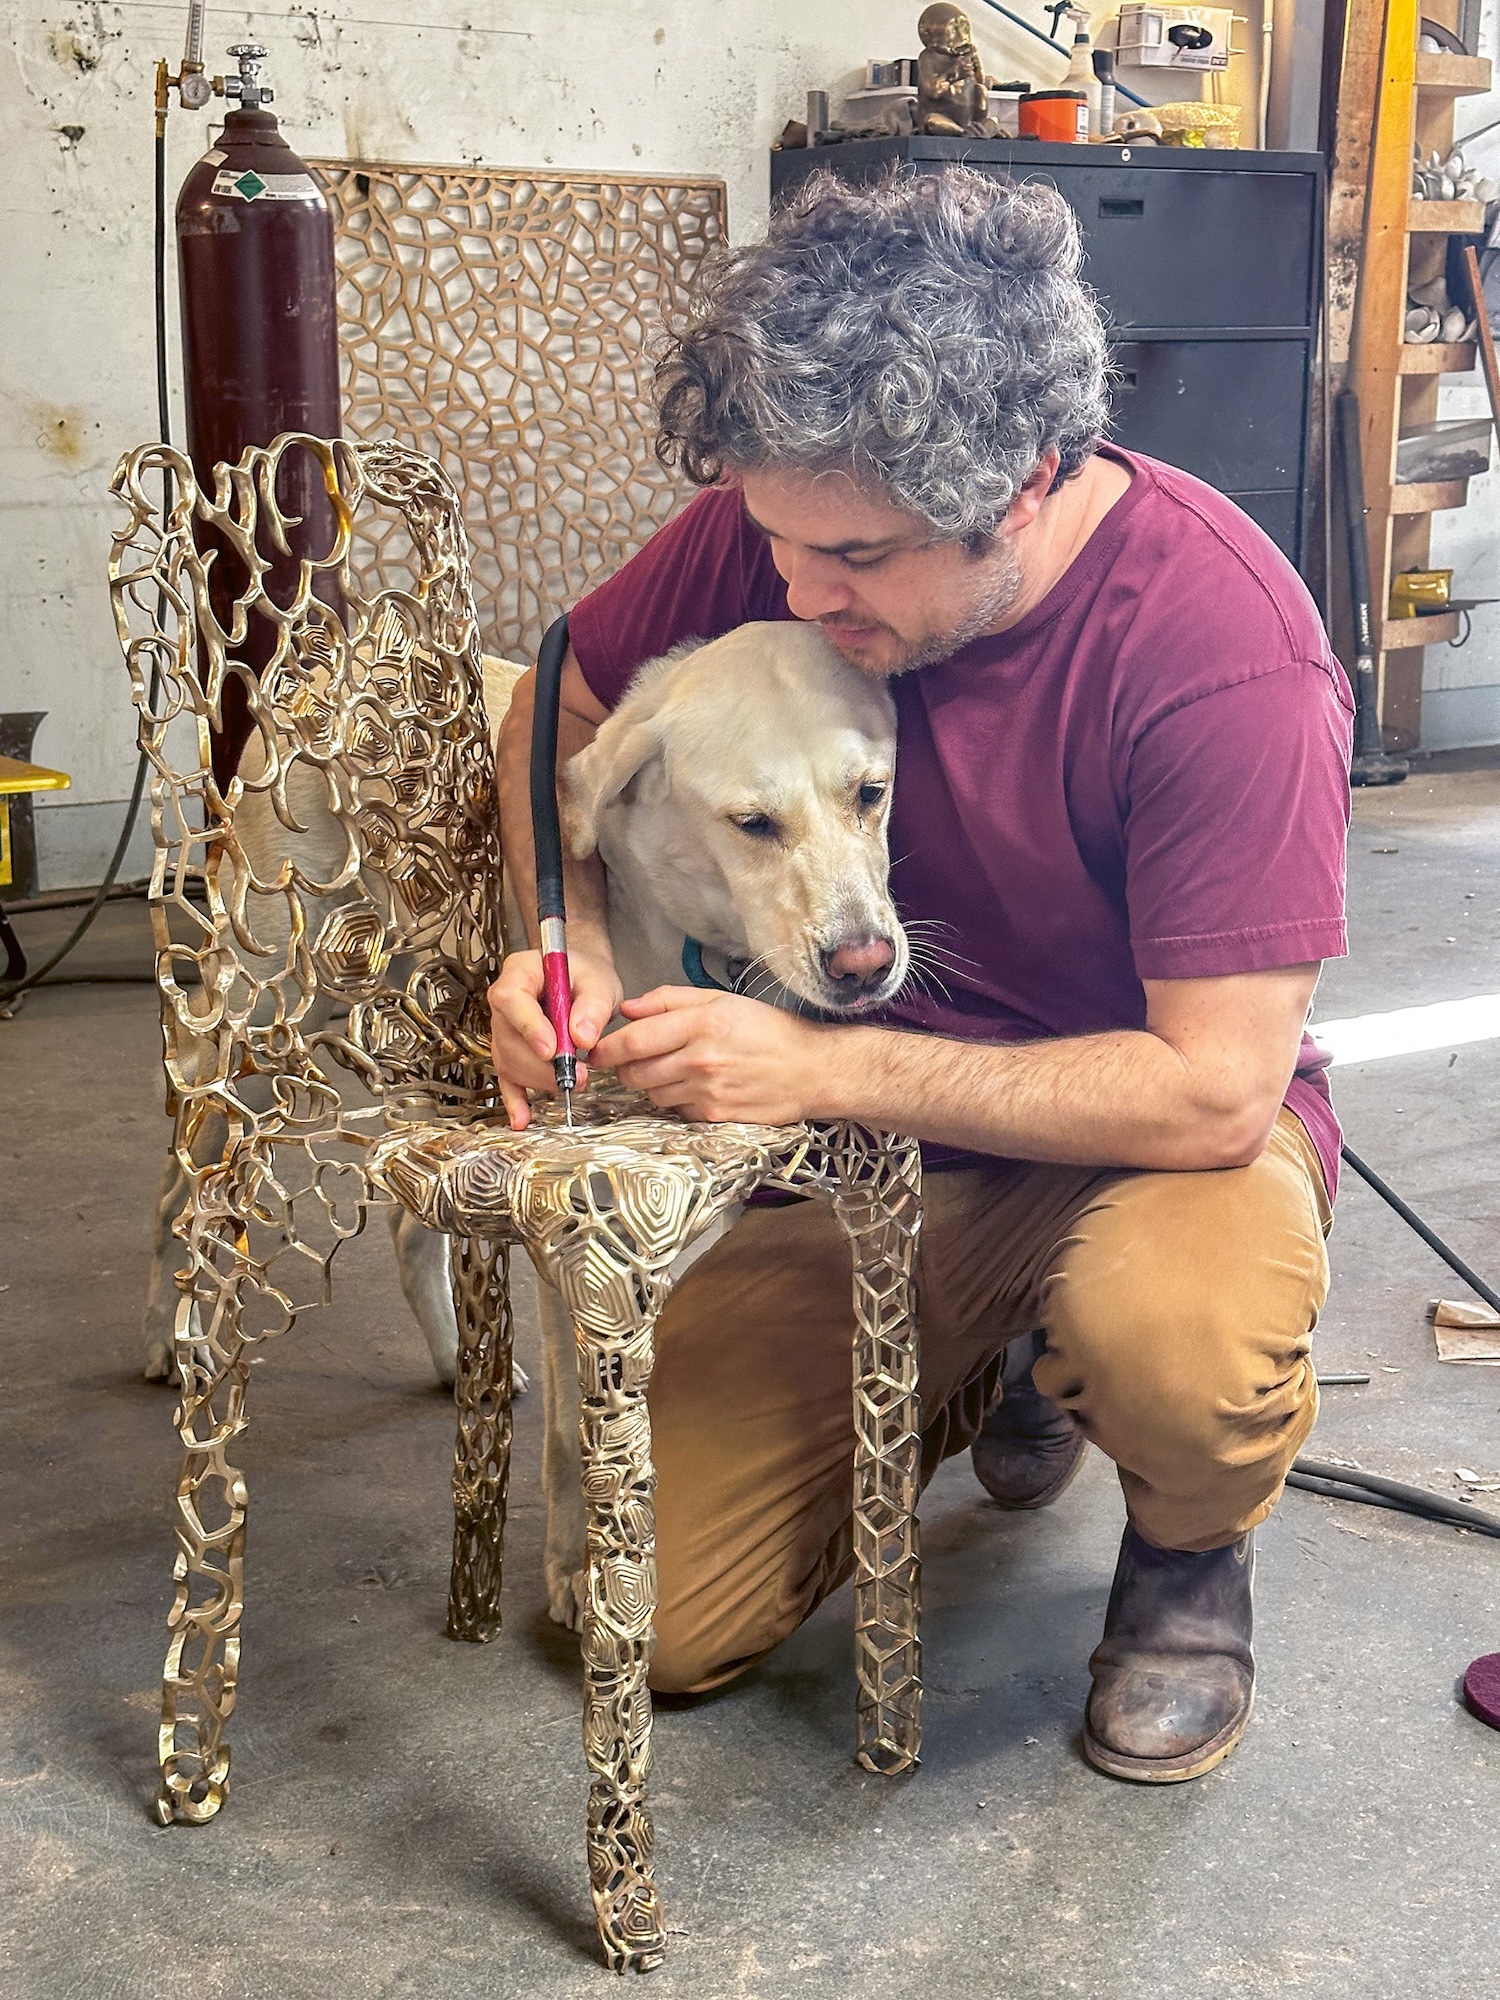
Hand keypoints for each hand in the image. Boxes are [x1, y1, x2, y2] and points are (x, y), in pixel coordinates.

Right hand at [488, 944, 622, 1128]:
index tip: (551, 1050)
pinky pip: (507, 1078)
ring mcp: (505, 1028)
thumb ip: (593, 1006)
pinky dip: (516, 1100)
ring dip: (540, 1079)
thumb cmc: (587, 975)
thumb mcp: (599, 982)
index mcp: (520, 971)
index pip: (512, 999)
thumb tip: (582, 1037)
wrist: (584, 980)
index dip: (528, 1027)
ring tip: (576, 1080)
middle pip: (509, 1038)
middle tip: (579, 1073)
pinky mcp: (512, 1052)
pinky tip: (522, 1117)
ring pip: (509, 1061)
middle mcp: (505, 1001)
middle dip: (542, 1064)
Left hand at [591, 987, 835, 1124]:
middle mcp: (701, 1060)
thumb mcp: (721, 1000)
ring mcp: (707, 1092)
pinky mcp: (714, 1117)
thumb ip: (670, 1000)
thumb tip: (627, 1008)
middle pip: (634, 1073)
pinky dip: (677, 1099)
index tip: (597, 1049)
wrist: (811, 1070)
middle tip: (633, 1060)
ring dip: (651, 1083)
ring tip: (675, 1069)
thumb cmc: (768, 1030)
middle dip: (625, 1068)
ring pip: (652, 1093)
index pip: (633, 1041)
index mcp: (701, 1024)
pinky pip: (676, 1110)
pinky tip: (697, 1086)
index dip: (606, 1048)